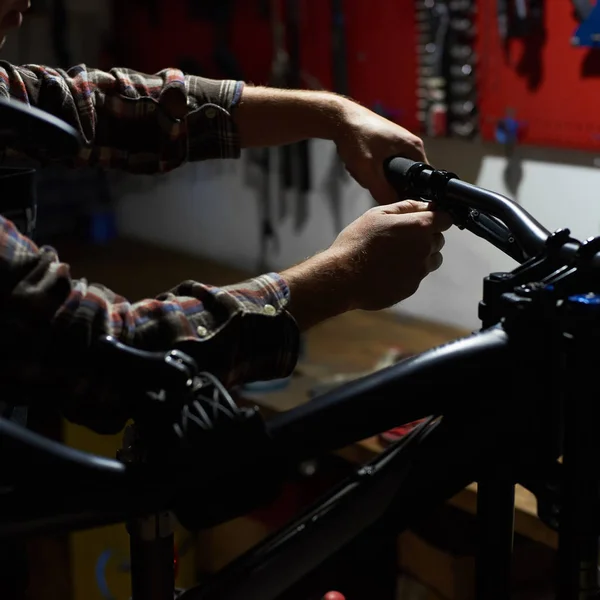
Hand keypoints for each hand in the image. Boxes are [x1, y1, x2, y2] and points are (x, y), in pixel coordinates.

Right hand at [282, 200, 452, 328]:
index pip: (446, 219)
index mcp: (419, 227)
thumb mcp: (377, 214)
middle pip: (439, 240)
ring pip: (431, 260)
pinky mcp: (411, 288)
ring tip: (395, 255)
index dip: (436, 217)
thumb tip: (425, 205)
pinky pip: (417, 276)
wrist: (343, 277)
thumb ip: (406, 207)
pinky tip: (388, 269)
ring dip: (420, 256)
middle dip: (426, 237)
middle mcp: (425, 249)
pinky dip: (408, 272)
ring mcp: (420, 271)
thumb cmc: (357, 242)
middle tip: (401, 238)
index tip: (425, 219)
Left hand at [334, 100, 427, 204]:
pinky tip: (358, 161)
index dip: (406, 190)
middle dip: (383, 181)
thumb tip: (393, 204)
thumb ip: (382, 191)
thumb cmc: (356, 136)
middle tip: (368, 174)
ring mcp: (397, 143)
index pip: (421, 179)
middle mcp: (409, 144)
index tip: (389, 191)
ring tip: (361, 165)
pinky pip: (381, 164)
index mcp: (414, 148)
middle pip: (402, 177)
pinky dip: (369, 166)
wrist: (340, 118)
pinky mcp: (385, 144)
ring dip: (373, 174)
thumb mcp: (368, 170)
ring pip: (389, 171)